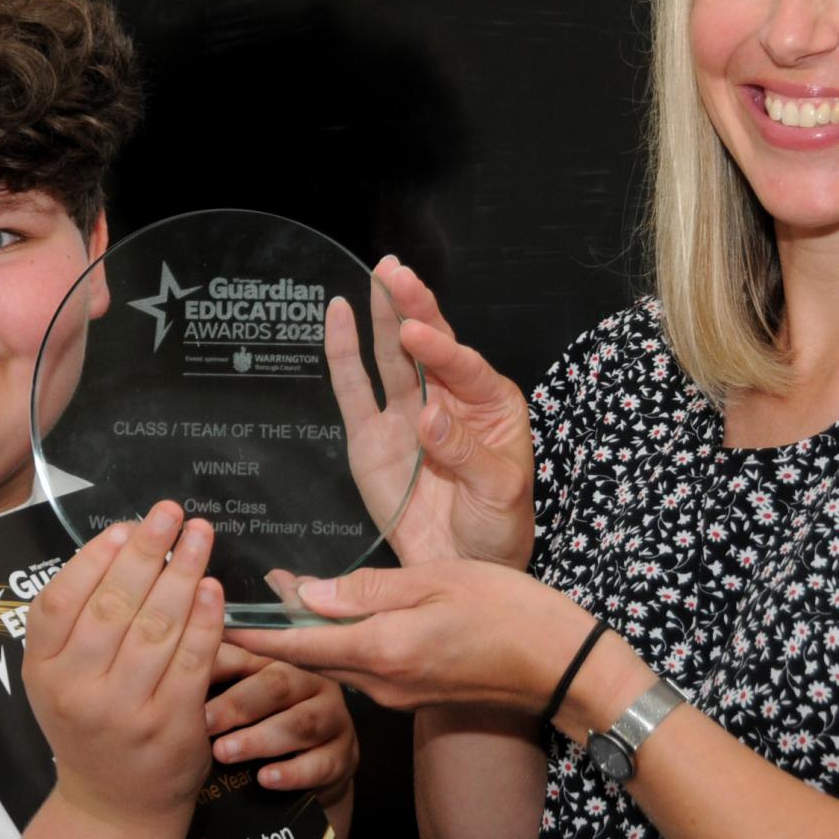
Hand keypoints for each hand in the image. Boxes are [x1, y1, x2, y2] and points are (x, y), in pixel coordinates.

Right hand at [19, 502, 225, 829]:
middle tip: (170, 512)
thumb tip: (119, 544)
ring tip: (199, 535)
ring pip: (156, 627)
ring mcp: (125, 712)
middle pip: (113, 606)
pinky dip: (205, 620)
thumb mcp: (59, 680)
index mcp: (43, 672)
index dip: (93, 558)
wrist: (116, 807)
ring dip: (182, 573)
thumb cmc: (92, 727)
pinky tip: (213, 588)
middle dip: (146, 551)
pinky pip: (192, 661)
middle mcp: (77, 692)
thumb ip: (77, 623)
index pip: (60, 602)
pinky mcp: (170, 727)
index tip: (125, 526)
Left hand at [204, 643, 358, 814]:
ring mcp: (334, 721)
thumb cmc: (262, 728)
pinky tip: (265, 778)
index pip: (253, 655)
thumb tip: (169, 667)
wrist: (307, 776)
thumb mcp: (239, 704)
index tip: (187, 683)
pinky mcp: (344, 758)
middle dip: (238, 704)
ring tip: (224, 753)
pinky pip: (322, 764)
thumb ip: (213, 683)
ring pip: (302, 723)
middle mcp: (314, 683)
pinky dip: (292, 772)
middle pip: (279, 685)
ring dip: (260, 738)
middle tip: (205, 722)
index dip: (219, 667)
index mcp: (284, 660)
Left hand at [232, 561, 596, 715]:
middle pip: (308, 661)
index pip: (298, 645)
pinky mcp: (413, 696)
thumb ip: (369, 589)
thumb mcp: (438, 580)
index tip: (211, 628)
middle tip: (224, 616)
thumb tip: (307, 594)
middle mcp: (381, 683)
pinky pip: (360, 672)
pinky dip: (336, 650)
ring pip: (333, 667)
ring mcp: (397, 695)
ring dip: (301, 645)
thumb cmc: (509, 612)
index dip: (252, 636)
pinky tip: (331, 626)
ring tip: (268, 614)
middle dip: (268, 640)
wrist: (561, 668)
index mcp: (383, 650)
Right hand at [331, 257, 534, 569]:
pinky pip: (354, 389)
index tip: (416, 330)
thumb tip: (428, 417)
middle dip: (412, 306)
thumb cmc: (497, 527)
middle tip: (395, 271)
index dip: (439, 346)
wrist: (463, 567)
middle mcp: (447, 399)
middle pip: (427, 345)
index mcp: (489, 405)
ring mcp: (405, 415)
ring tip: (378, 275)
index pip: (463, 365)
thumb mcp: (499, 491)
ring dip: (384, 315)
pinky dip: (345, 352)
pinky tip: (340, 315)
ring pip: (391, 357)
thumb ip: (465, 452)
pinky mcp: (371, 436)